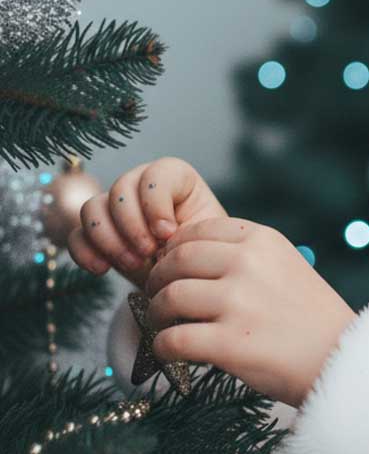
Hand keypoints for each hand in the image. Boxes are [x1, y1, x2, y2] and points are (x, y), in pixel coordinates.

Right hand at [67, 157, 227, 290]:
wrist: (188, 280)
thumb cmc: (203, 254)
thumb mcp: (206, 240)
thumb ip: (189, 230)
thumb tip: (162, 235)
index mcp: (176, 179)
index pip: (156, 174)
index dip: (156, 203)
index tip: (168, 233)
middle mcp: (141, 186)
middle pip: (120, 189)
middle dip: (132, 225)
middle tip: (148, 252)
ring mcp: (115, 208)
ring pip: (92, 208)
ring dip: (109, 239)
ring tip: (133, 264)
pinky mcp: (97, 234)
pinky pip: (76, 235)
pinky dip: (85, 252)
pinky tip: (102, 269)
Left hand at [142, 216, 357, 407]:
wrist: (343, 359)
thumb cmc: (313, 318)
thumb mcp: (287, 266)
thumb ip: (246, 256)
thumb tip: (185, 258)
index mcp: (263, 240)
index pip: (198, 231)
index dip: (175, 250)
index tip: (172, 268)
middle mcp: (248, 264)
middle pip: (176, 261)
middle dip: (158, 280)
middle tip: (157, 297)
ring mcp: (238, 303)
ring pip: (169, 298)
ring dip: (157, 314)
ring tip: (165, 325)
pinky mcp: (229, 343)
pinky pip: (172, 340)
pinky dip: (163, 348)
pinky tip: (170, 352)